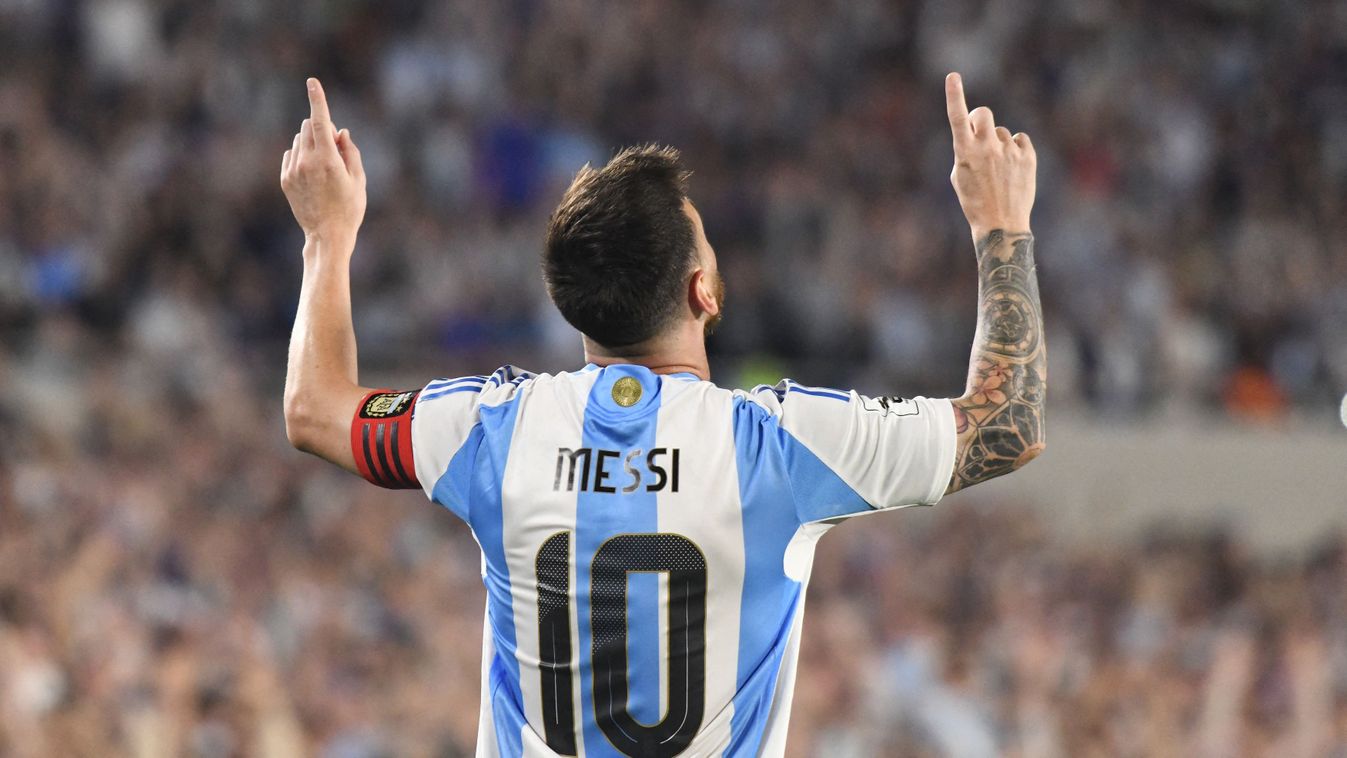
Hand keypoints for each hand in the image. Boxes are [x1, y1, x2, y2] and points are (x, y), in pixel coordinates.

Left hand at [281, 78, 365, 245]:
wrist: (326, 236)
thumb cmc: (349, 209)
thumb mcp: (359, 180)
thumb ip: (350, 151)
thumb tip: (340, 131)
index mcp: (327, 160)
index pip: (320, 121)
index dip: (317, 99)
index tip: (312, 82)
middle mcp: (306, 161)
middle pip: (308, 127)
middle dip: (322, 129)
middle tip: (335, 148)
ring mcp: (293, 170)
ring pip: (300, 140)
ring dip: (312, 143)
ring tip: (325, 169)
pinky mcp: (285, 179)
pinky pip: (292, 155)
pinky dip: (302, 156)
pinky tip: (313, 177)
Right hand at [945, 72, 1035, 235]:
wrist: (1001, 224)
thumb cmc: (974, 201)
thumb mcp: (960, 175)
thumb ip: (965, 150)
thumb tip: (976, 133)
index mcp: (965, 153)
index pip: (957, 118)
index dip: (954, 95)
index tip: (953, 76)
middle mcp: (987, 148)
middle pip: (983, 113)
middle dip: (978, 118)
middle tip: (977, 132)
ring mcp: (1009, 151)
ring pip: (1000, 132)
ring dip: (997, 143)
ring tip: (998, 168)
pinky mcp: (1028, 157)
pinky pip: (1019, 140)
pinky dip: (1015, 149)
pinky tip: (1012, 167)